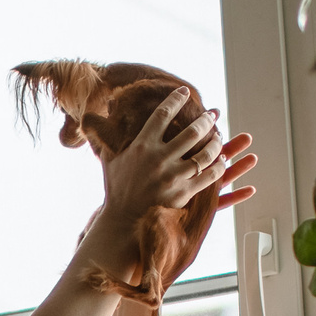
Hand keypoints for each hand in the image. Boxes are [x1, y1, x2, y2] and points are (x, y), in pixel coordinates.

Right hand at [76, 88, 219, 281]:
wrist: (123, 222)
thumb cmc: (116, 189)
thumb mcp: (109, 160)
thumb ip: (106, 136)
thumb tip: (94, 115)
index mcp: (141, 146)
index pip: (162, 114)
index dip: (176, 100)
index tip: (185, 92)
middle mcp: (159, 159)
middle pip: (191, 131)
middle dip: (205, 120)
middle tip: (212, 115)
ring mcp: (173, 177)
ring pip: (205, 153)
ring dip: (216, 142)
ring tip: (218, 136)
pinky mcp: (183, 193)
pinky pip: (209, 176)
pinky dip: (218, 166)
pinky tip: (221, 160)